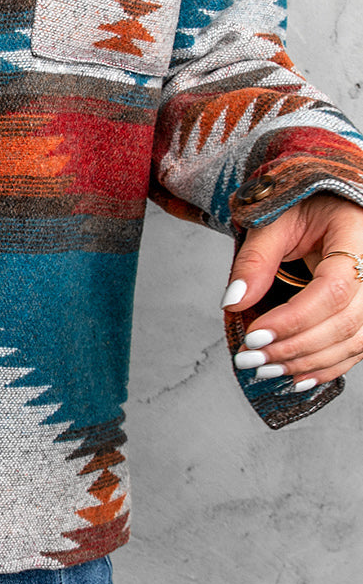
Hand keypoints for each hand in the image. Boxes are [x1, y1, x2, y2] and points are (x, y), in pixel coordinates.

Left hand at [223, 193, 362, 388]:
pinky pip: (356, 348)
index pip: (334, 290)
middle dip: (294, 347)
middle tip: (250, 359)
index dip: (295, 319)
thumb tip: (233, 302)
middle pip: (344, 322)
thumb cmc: (305, 208)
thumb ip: (255, 260)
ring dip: (306, 362)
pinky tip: (295, 377)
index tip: (255, 335)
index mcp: (358, 238)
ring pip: (353, 342)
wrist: (331, 206)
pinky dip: (326, 367)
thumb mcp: (274, 222)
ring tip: (265, 369)